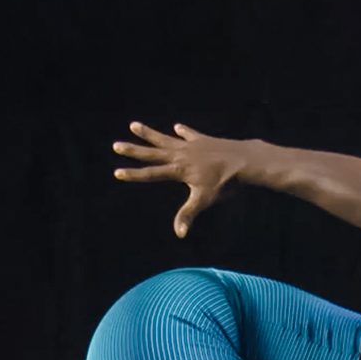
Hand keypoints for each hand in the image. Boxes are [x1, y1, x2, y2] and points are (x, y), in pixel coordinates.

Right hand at [112, 120, 245, 237]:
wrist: (244, 160)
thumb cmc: (225, 183)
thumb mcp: (204, 200)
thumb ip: (188, 215)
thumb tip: (179, 234)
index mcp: (178, 170)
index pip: (151, 174)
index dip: (134, 174)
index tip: (117, 172)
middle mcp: (181, 155)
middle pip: (152, 153)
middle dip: (134, 151)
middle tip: (116, 145)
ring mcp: (191, 145)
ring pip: (165, 139)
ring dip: (150, 134)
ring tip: (134, 125)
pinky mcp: (203, 140)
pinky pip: (188, 135)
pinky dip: (182, 132)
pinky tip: (177, 127)